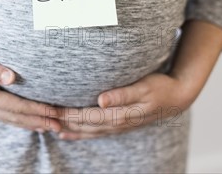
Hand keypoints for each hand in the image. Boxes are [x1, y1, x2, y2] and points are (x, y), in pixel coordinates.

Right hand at [0, 31, 62, 132]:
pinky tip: (18, 118)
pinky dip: (12, 118)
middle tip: (59, 126)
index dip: (37, 111)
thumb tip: (13, 78)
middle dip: (37, 121)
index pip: (16, 106)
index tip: (55, 114)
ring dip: (26, 123)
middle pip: (14, 116)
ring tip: (44, 126)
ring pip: (6, 118)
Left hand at [54, 72, 198, 139]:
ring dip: (71, 130)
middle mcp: (118, 123)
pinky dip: (82, 134)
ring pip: (90, 131)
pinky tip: (70, 134)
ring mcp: (119, 125)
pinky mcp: (120, 123)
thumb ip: (122, 94)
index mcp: (121, 114)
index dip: (69, 114)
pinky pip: (97, 132)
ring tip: (52, 128)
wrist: (177, 96)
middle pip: (86, 125)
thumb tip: (101, 99)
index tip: (52, 109)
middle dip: (64, 121)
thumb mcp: (143, 87)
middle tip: (44, 116)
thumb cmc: (160, 87)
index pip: (89, 116)